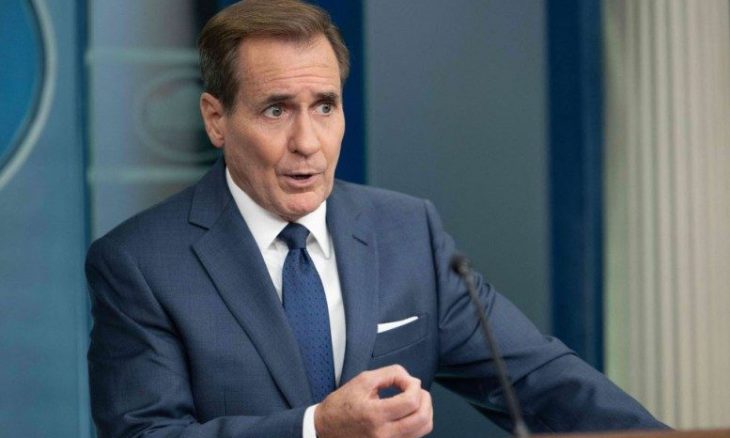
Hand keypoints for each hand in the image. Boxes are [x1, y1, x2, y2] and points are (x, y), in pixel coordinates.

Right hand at [314, 365, 432, 437]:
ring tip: (415, 400)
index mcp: (375, 415)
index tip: (408, 381)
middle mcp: (383, 434)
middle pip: (422, 418)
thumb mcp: (363, 380)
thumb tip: (411, 379)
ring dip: (425, 410)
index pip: (411, 402)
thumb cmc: (342, 404)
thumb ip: (390, 374)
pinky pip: (415, 436)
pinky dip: (418, 422)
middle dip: (425, 399)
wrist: (326, 428)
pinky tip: (409, 412)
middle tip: (416, 389)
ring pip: (423, 429)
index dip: (414, 386)